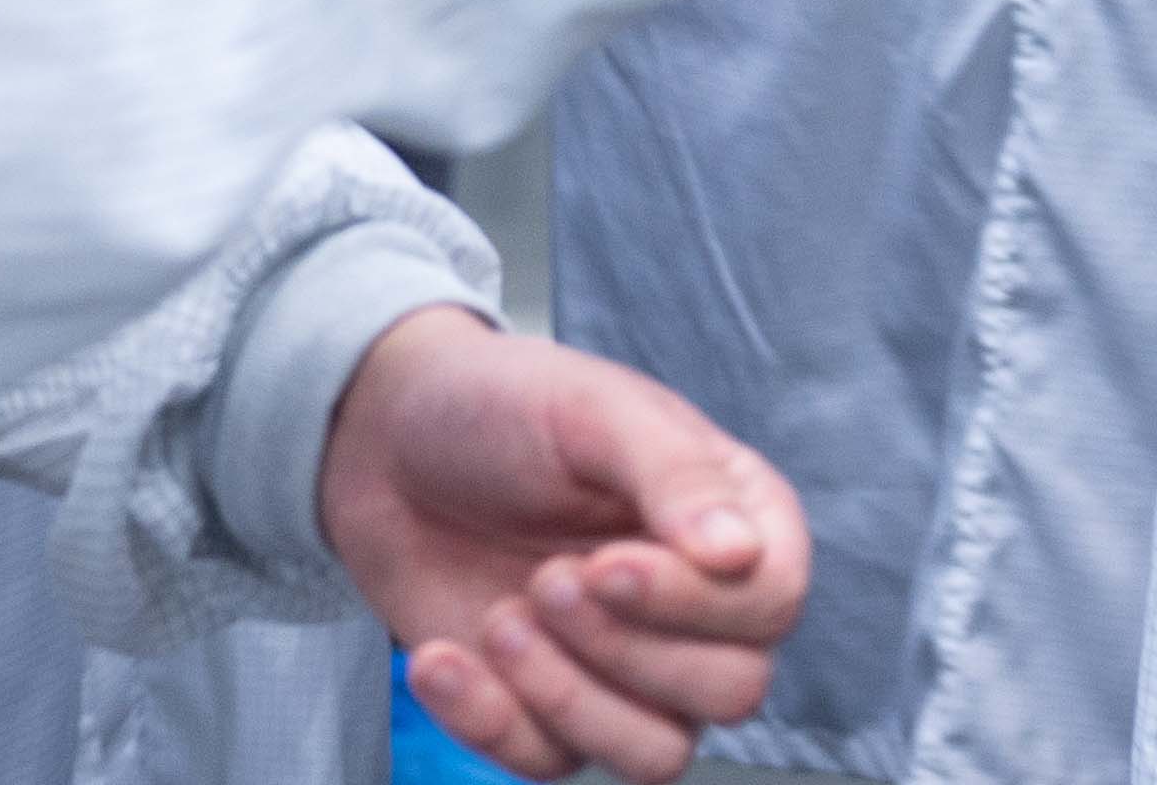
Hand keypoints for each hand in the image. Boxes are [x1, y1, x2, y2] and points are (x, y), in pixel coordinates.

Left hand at [317, 307, 799, 782]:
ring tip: (501, 619)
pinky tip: (441, 654)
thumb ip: (675, 476)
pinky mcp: (551, 711)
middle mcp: (697, 607)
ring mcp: (628, 670)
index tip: (605, 563)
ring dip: (568, 697)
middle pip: (731, 692)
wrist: (386, 445)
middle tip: (544, 579)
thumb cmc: (505, 408)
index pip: (771, 603)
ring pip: (657, 754)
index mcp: (736, 521)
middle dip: (624, 649)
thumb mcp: (593, 411)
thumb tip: (740, 554)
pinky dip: (489, 719)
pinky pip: (551, 763)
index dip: (694, 604)